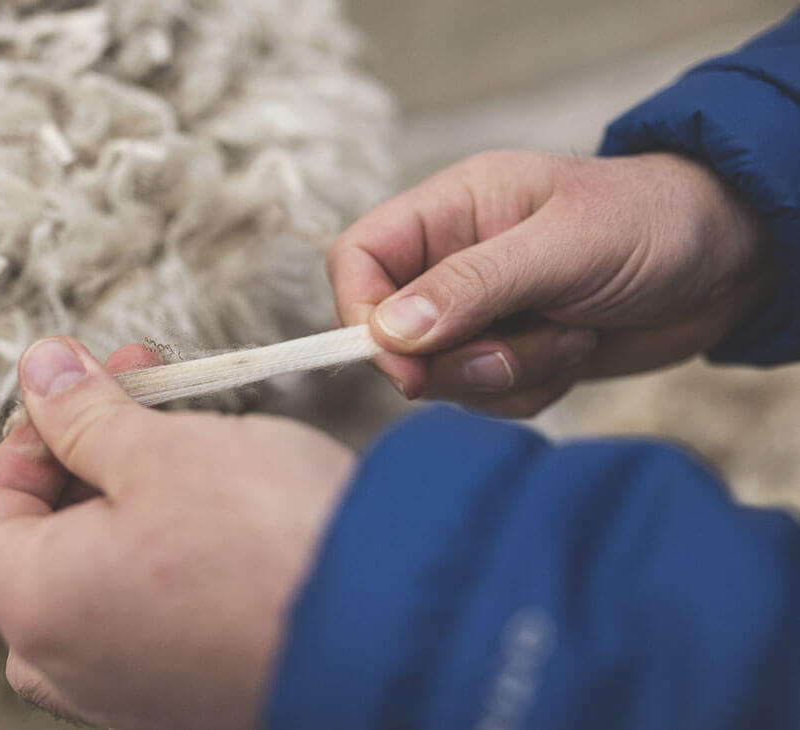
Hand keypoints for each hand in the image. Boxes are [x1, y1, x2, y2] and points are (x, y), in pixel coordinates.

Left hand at [0, 338, 353, 729]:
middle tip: (145, 390)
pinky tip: (224, 512)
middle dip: (87, 451)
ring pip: (98, 572)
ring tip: (195, 441)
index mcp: (35, 605)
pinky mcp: (183, 695)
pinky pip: (147, 611)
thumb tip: (38, 370)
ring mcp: (125, 691)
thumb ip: (82, 412)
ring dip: (131, 495)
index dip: (26, 433)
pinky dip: (166, 552)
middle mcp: (66, 664)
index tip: (83, 388)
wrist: (392, 635)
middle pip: (39, 538)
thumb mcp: (162, 450)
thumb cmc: (271, 545)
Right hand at [329, 151, 770, 415]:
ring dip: (507, 374)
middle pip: (393, 333)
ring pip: (442, 375)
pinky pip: (486, 397)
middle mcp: (453, 261)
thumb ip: (472, 286)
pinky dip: (531, 389)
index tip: (402, 365)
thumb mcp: (564, 247)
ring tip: (570, 335)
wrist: (728, 264)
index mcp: (451, 210)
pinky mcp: (511, 352)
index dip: (360, 314)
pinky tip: (577, 352)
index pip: (359, 258)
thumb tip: (389, 332)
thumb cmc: (653, 224)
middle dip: (453, 360)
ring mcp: (481, 312)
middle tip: (509, 354)